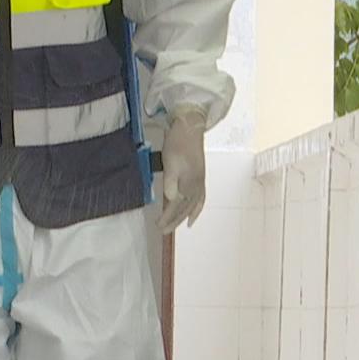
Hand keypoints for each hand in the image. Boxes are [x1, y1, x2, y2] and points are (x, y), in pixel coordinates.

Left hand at [157, 106, 207, 233]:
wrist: (190, 127)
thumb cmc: (178, 143)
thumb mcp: (170, 161)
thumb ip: (171, 181)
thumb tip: (171, 199)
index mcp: (189, 182)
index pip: (176, 206)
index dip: (167, 217)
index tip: (158, 226)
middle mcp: (196, 186)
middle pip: (185, 209)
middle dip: (174, 221)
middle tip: (163, 231)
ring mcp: (200, 182)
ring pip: (192, 206)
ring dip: (183, 218)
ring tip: (175, 227)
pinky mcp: (200, 178)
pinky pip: (200, 200)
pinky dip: (196, 210)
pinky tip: (192, 217)